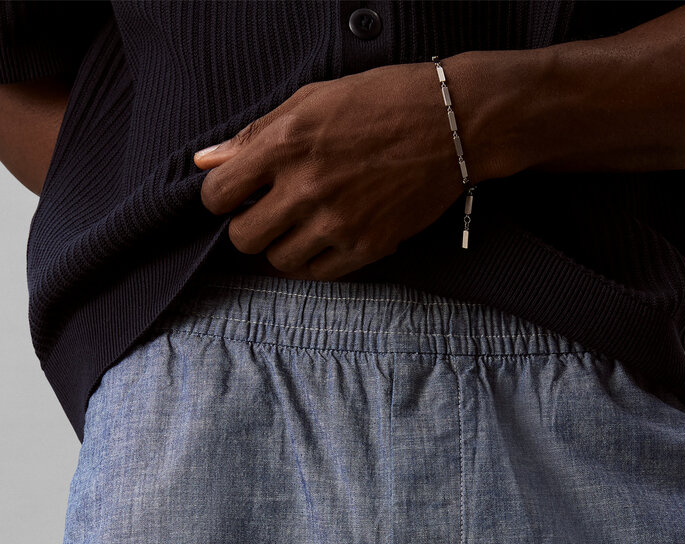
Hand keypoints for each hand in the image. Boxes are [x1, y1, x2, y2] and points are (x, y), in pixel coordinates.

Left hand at [192, 60, 469, 279]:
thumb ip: (254, 134)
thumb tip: (205, 161)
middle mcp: (306, 188)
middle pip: (244, 239)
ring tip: (299, 226)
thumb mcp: (310, 101)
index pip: (219, 195)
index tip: (235, 195)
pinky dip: (314, 261)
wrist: (450, 124)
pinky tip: (324, 239)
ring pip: (279, 261)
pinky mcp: (366, 247)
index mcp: (285, 144)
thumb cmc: (380, 102)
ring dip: (281, 247)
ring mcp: (337, 223)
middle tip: (267, 214)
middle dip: (248, 228)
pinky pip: (318, 274)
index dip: (220, 199)